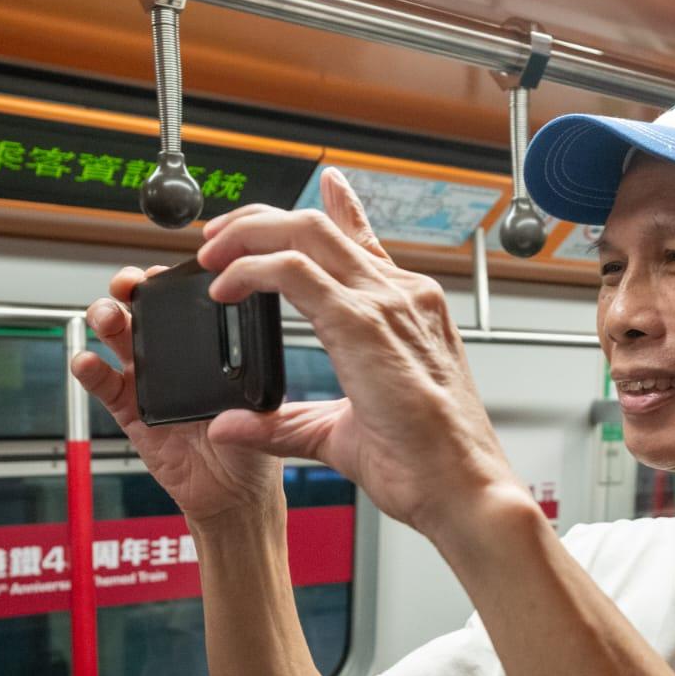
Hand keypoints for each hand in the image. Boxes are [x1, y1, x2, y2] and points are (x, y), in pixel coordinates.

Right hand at [69, 267, 283, 526]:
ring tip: (110, 318)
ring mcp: (148, 378)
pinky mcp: (128, 409)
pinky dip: (89, 369)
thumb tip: (251, 361)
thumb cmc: (253, 447)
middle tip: (132, 286)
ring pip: (117, 334)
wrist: (234, 497)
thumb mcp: (264, 409)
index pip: (187, 300)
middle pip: (143, 305)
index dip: (174, 280)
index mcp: (208, 345)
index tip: (172, 273)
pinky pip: (102, 383)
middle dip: (131, 286)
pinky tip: (89, 362)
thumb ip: (256, 386)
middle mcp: (175, 354)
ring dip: (106, 316)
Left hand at [193, 167, 521, 536]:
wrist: (462, 489)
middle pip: (320, 225)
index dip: (340, 206)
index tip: (323, 186)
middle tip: (220, 238)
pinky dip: (252, 269)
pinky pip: (295, 271)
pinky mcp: (364, 323)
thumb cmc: (426, 464)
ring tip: (212, 256)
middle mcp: (401, 295)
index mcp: (407, 311)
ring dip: (249, 235)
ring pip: (305, 233)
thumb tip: (233, 423)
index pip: (366, 240)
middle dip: (260, 221)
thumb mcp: (340, 432)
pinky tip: (226, 287)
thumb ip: (284, 422)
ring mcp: (386, 303)